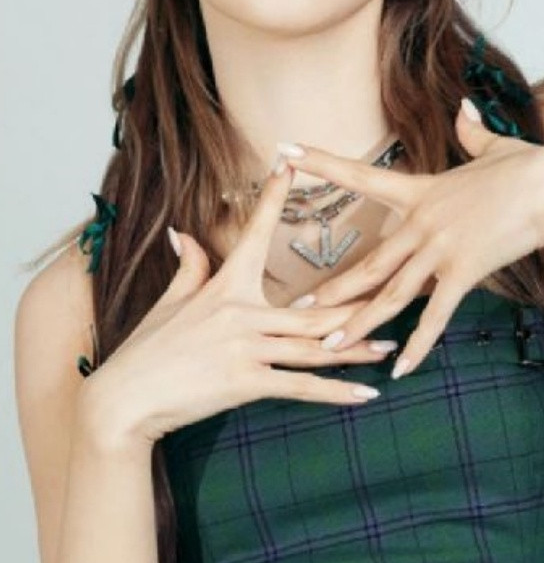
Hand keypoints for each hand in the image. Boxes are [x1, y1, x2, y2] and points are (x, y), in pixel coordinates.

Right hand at [81, 161, 397, 444]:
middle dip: (358, 301)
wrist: (125, 399)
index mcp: (224, 286)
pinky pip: (299, 387)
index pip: (253, 233)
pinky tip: (366, 393)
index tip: (290, 163)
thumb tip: (183, 233)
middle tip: (398, 291)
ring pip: (314, 346)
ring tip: (393, 344)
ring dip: (357, 347)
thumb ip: (188, 268)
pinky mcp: (243, 382)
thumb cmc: (146, 351)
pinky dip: (336, 392)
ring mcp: (244, 348)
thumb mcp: (168, 303)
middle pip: (312, 306)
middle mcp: (239, 313)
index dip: (273, 197)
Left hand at [278, 98, 543, 376]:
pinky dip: (417, 345)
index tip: (284, 153)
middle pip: (367, 263)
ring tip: (328, 347)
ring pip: (389, 295)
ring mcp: (440, 249)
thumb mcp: (496, 146)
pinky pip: (434, 316)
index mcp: (422, 190)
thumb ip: (473, 132)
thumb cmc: (531, 167)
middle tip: (294, 309)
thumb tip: (464, 109)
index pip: (360, 176)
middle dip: (330, 290)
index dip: (321, 164)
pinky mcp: (464, 271)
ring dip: (357, 325)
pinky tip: (398, 369)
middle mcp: (421, 222)